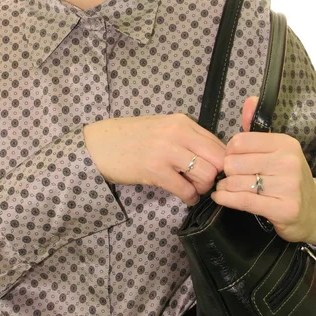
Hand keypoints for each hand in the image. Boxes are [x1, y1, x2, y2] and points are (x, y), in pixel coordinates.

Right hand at [83, 113, 225, 205]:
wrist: (99, 144)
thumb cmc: (131, 137)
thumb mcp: (163, 128)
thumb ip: (187, 137)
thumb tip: (214, 157)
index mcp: (181, 122)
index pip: (218, 143)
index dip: (221, 162)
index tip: (213, 171)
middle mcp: (177, 133)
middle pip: (218, 160)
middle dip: (216, 176)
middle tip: (202, 181)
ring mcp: (166, 151)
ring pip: (206, 175)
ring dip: (202, 188)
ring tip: (190, 188)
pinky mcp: (155, 170)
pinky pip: (186, 190)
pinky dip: (189, 198)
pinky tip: (183, 196)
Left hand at [211, 96, 315, 243]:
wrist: (311, 210)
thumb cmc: (286, 177)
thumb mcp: (275, 149)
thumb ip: (256, 127)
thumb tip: (249, 100)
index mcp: (285, 143)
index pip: (239, 141)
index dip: (229, 151)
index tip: (232, 158)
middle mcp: (288, 162)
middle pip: (234, 163)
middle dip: (228, 171)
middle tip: (231, 176)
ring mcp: (288, 186)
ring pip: (236, 182)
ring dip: (225, 187)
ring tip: (227, 187)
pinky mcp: (284, 208)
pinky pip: (243, 200)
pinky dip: (226, 199)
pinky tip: (220, 197)